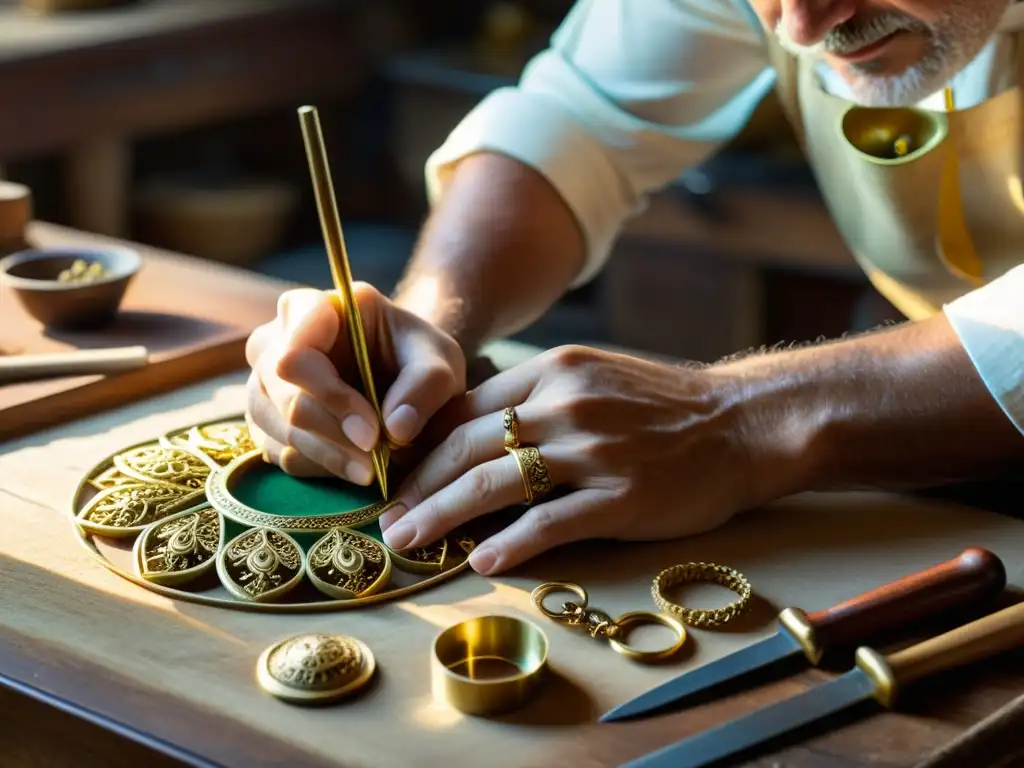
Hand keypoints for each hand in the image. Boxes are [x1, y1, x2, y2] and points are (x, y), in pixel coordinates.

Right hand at [244, 283, 466, 484]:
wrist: (406, 381)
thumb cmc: (419, 359)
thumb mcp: (440, 362)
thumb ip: (426, 385)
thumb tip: (396, 428)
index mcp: (315, 308)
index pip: (296, 351)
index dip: (331, 395)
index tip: (373, 432)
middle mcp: (276, 339)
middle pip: (285, 396)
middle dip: (334, 434)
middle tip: (376, 461)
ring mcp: (264, 382)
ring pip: (279, 428)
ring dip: (328, 456)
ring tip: (372, 470)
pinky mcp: (266, 421)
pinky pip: (279, 452)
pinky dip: (319, 467)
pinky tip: (354, 467)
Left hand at [378, 345, 807, 574]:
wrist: (744, 423)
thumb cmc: (665, 406)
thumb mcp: (595, 378)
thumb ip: (536, 400)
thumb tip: (474, 439)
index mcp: (555, 370)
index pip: (466, 408)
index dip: (421, 446)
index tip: (394, 476)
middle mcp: (567, 402)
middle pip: (467, 446)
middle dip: (417, 486)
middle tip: (386, 519)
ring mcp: (595, 450)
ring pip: (495, 483)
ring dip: (442, 516)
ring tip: (409, 542)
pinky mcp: (623, 497)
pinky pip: (551, 522)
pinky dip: (509, 543)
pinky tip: (480, 560)